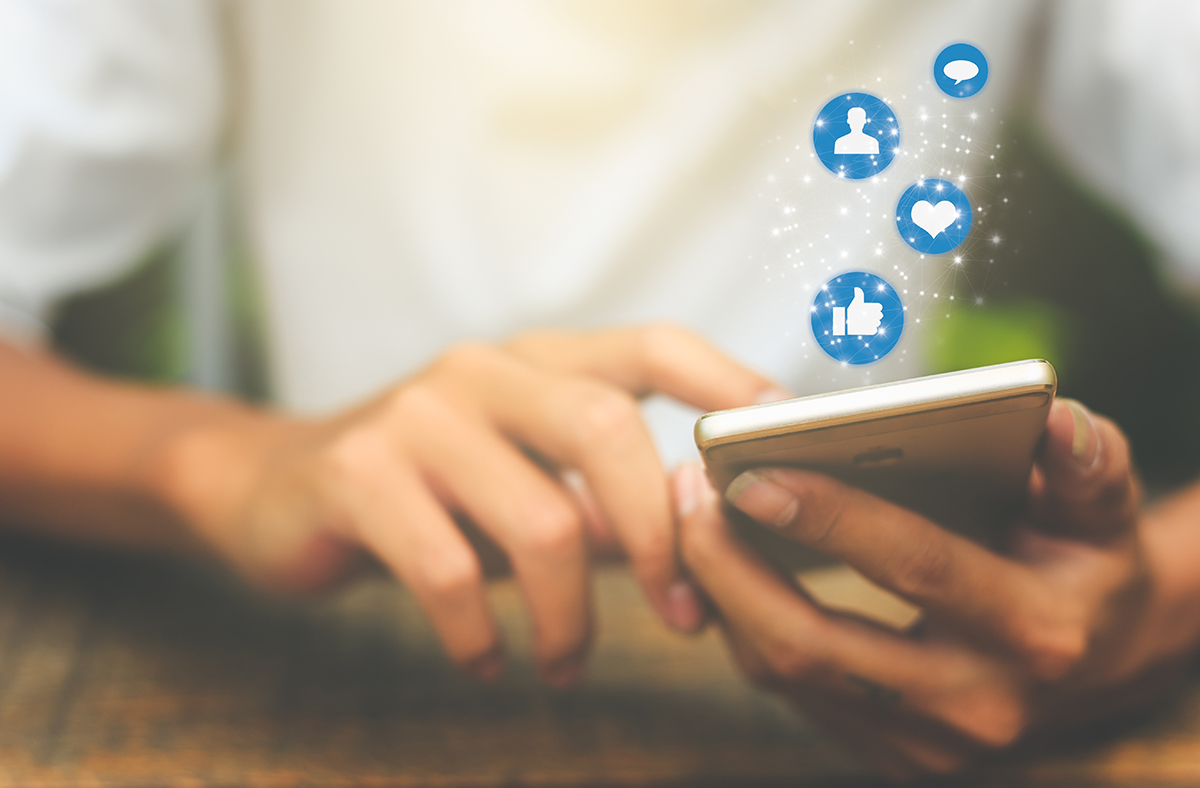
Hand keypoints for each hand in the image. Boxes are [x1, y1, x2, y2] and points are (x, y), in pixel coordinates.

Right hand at [156, 325, 777, 684]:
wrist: (272, 486)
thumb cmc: (425, 489)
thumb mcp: (519, 478)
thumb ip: (600, 498)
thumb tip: (703, 541)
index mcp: (535, 360)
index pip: (652, 345)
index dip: (727, 382)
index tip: (786, 433)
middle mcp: (481, 370)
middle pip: (607, 430)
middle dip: (658, 538)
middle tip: (680, 617)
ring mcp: (416, 416)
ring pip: (540, 519)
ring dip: (570, 618)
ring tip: (566, 664)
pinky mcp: (356, 475)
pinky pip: (450, 571)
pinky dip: (483, 636)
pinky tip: (487, 660)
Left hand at [677, 399, 1193, 778]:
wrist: (1102, 658)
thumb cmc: (1088, 562)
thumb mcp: (1103, 506)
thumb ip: (1087, 460)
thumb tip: (1053, 418)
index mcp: (1036, 631)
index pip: (916, 567)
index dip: (831, 517)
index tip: (750, 472)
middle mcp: (978, 702)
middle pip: (816, 642)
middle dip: (732, 566)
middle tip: (687, 489)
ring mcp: (927, 742)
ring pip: (787, 672)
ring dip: (724, 592)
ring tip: (690, 512)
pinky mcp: (889, 750)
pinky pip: (792, 688)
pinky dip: (746, 623)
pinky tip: (722, 561)